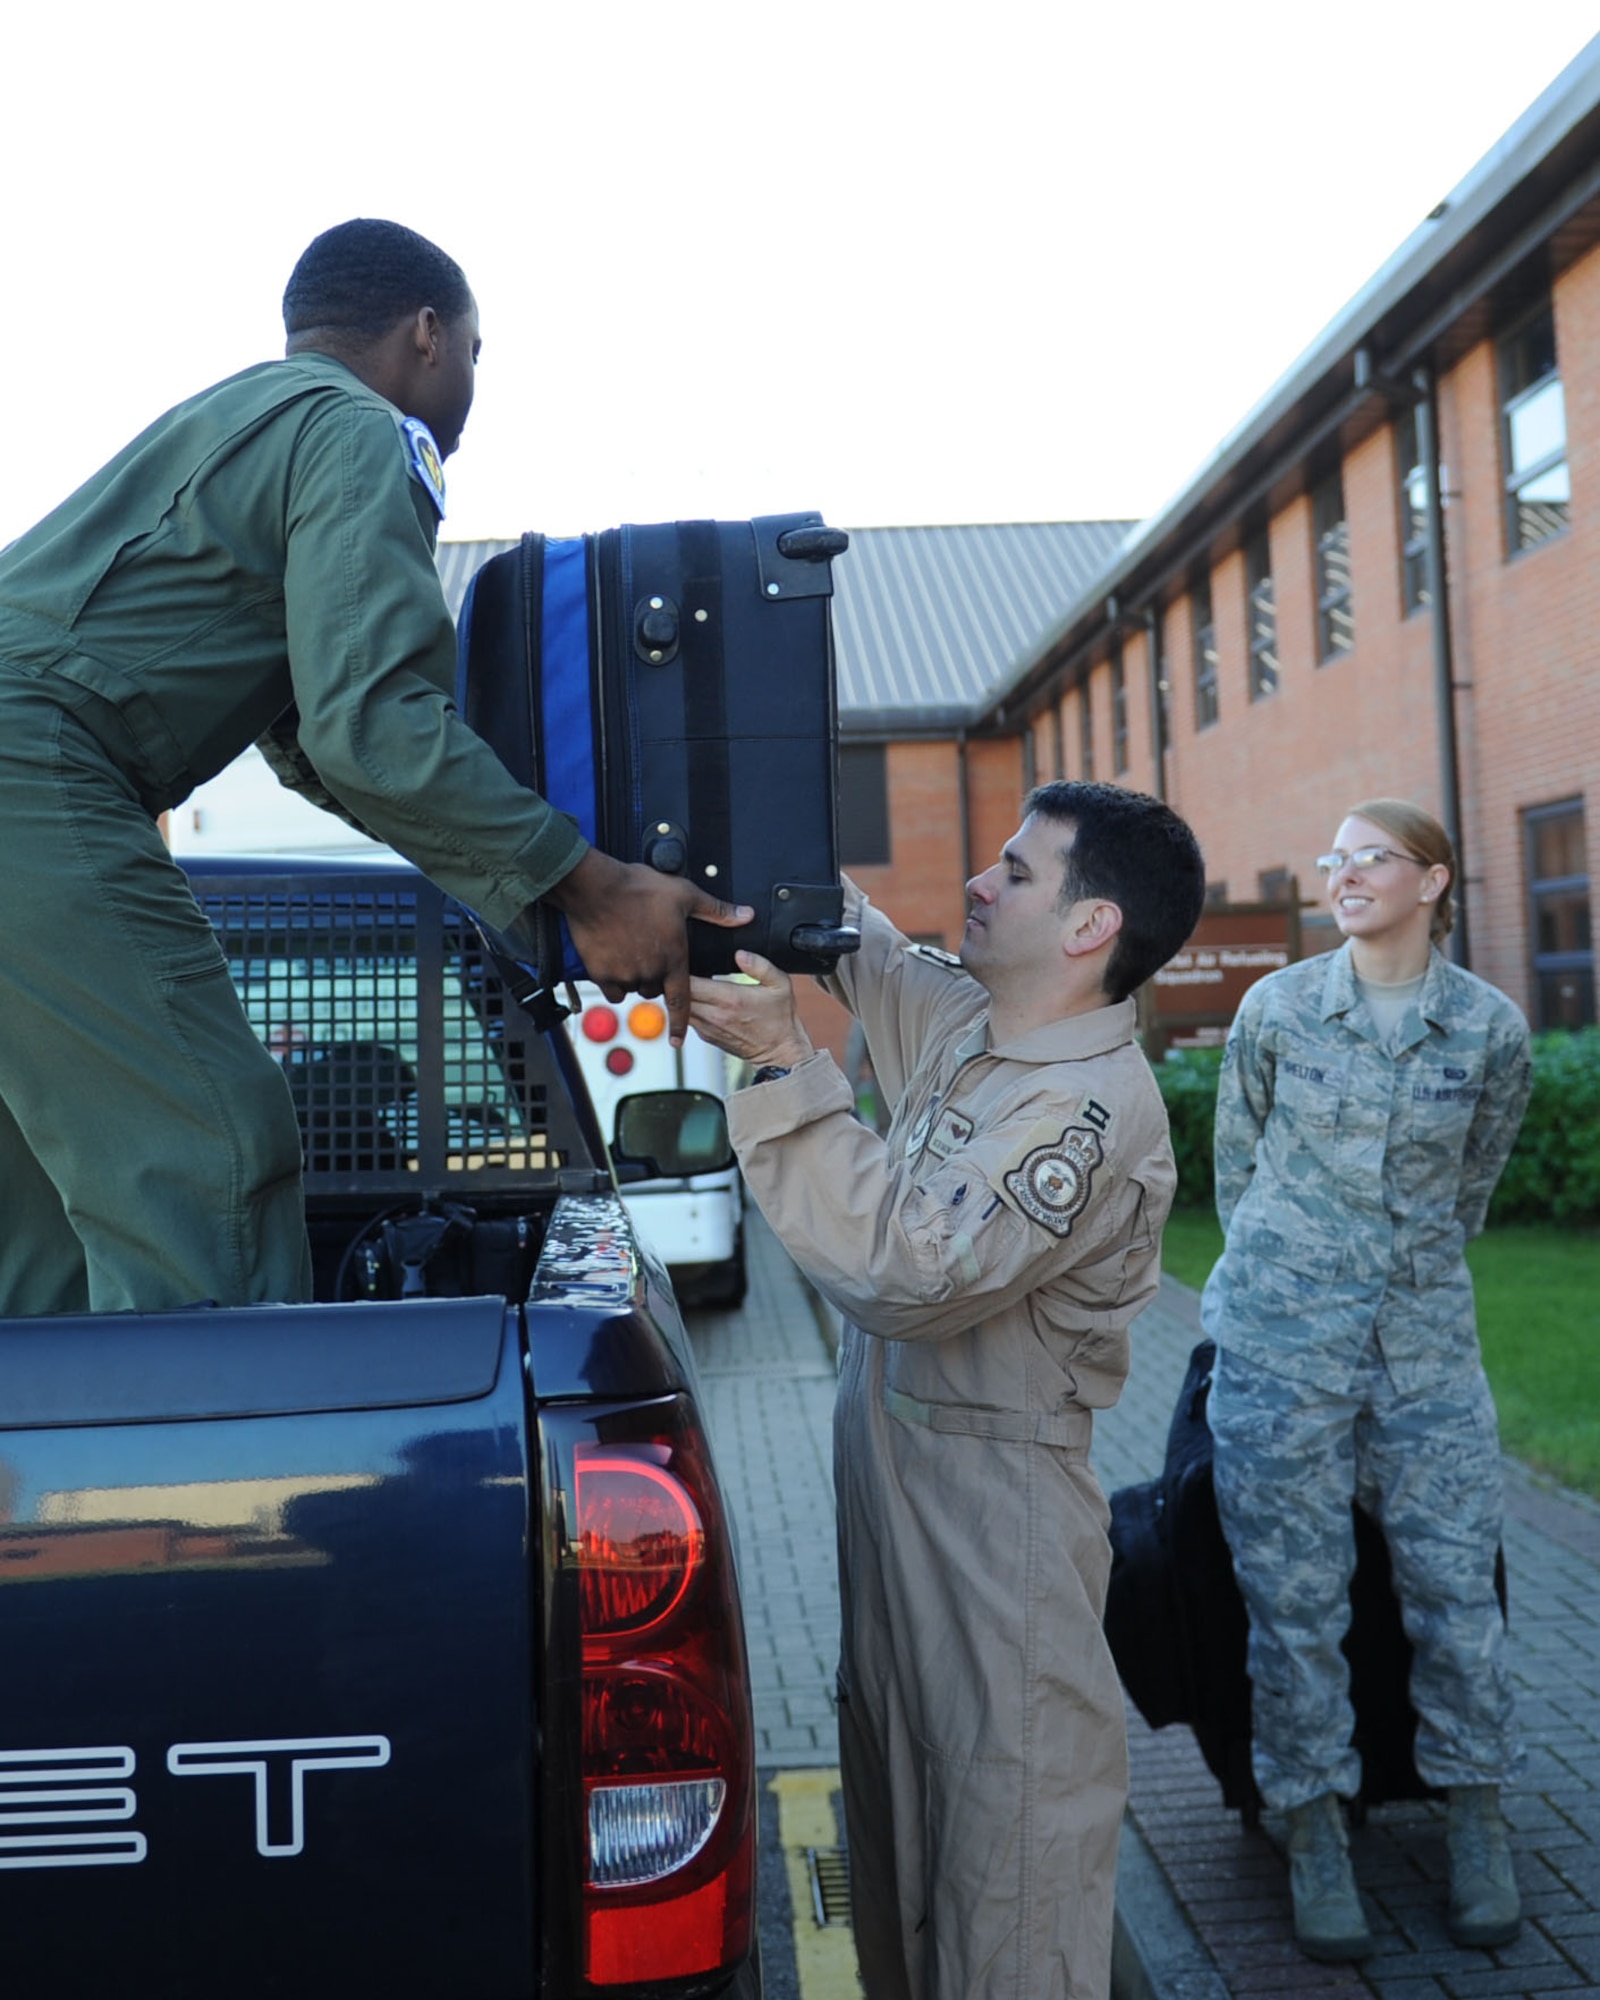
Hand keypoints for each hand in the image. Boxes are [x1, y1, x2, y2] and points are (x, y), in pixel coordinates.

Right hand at [548, 849, 752, 1044]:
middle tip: (647, 952)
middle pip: (655, 990)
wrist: (595, 887)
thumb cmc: (638, 889)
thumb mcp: (684, 895)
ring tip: (629, 948)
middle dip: (654, 978)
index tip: (678, 1040)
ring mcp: (625, 975)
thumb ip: (716, 911)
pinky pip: (610, 989)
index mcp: (673, 958)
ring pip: (632, 988)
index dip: (680, 1023)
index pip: (682, 1001)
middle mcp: (650, 972)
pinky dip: (613, 980)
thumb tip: (745, 916)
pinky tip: (612, 959)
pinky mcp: (600, 973)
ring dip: (634, 977)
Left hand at [688, 952, 813, 1068]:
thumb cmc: (781, 1019)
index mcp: (729, 999)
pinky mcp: (707, 1036)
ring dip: (679, 996)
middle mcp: (714, 1015)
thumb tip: (740, 954)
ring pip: (677, 1009)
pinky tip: (698, 998)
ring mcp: (708, 1028)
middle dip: (675, 981)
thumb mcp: (780, 985)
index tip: (686, 959)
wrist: (780, 1052)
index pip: (689, 982)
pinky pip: (688, 1019)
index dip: (682, 968)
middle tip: (681, 968)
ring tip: (688, 982)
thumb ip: (761, 966)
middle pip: (676, 996)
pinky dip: (687, 1008)